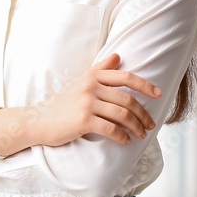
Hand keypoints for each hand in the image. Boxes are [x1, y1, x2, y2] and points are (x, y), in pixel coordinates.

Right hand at [30, 52, 161, 146]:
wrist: (38, 121)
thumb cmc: (61, 103)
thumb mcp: (79, 82)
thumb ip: (99, 69)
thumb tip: (118, 55)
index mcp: (91, 76)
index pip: (125, 77)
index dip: (145, 85)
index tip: (158, 94)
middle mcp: (90, 87)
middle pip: (127, 100)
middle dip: (143, 114)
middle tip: (149, 125)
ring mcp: (86, 103)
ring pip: (122, 115)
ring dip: (136, 127)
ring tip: (140, 135)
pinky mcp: (83, 120)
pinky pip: (111, 129)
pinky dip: (122, 136)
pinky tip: (125, 140)